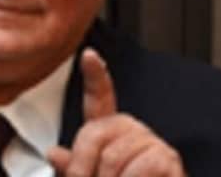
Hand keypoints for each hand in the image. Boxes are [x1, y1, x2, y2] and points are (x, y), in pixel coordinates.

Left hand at [47, 48, 184, 176]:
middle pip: (93, 135)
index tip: (89, 55)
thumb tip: (54, 153)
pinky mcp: (167, 158)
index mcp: (109, 131)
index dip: (94, 74)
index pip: (100, 97)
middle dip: (83, 169)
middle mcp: (130, 130)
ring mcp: (150, 141)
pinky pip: (137, 170)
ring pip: (111, 158)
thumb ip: (73, 166)